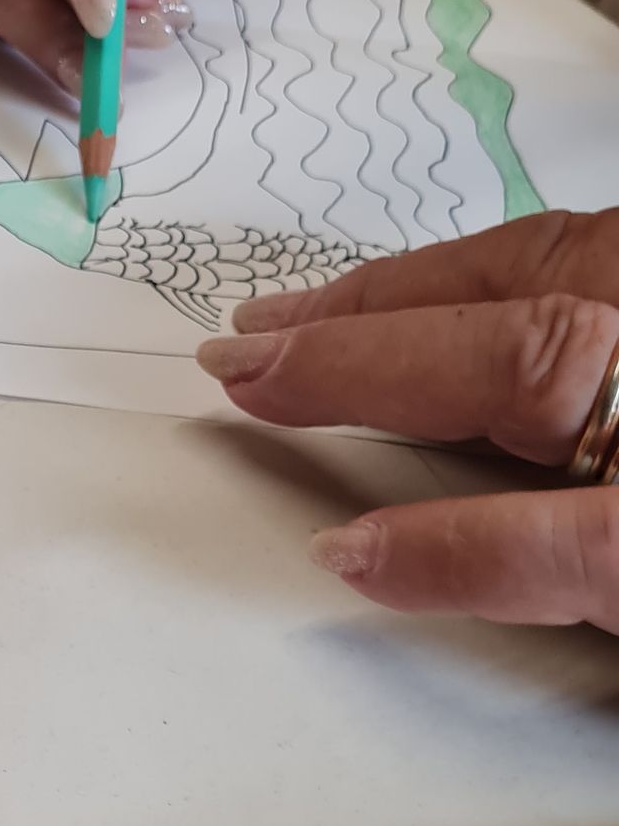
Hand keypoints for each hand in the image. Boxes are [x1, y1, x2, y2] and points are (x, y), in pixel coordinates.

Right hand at [197, 214, 618, 627]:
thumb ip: (502, 553)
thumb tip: (355, 553)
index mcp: (600, 347)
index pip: (431, 346)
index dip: (329, 362)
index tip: (243, 374)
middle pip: (470, 283)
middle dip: (351, 308)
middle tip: (256, 329)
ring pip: (524, 272)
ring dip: (418, 295)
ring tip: (332, 314)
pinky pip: (571, 285)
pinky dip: (495, 299)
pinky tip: (472, 324)